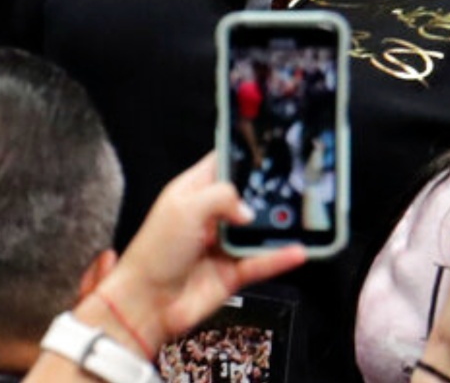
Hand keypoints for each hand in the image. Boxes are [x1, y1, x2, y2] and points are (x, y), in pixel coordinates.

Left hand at [79, 153, 307, 352]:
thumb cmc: (154, 251)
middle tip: (294, 183)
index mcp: (192, 192)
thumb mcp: (186, 208)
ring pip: (256, 231)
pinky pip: (261, 262)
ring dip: (277, 226)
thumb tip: (248, 209)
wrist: (147, 302)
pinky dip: (280, 257)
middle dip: (266, 192)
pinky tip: (298, 251)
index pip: (221, 166)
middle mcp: (209, 217)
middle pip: (245, 198)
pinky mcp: (231, 273)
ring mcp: (221, 245)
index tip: (268, 147)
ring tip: (302, 216)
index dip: (241, 156)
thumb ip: (222, 197)